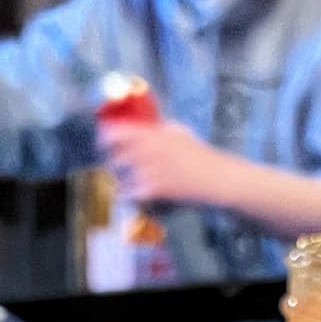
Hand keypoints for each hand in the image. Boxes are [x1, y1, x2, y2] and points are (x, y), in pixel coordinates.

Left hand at [98, 118, 224, 207]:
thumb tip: (143, 126)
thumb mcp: (180, 132)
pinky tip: (138, 195)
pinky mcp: (153, 189)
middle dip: (114, 162)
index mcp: (153, 134)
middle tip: (118, 166)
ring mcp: (149, 170)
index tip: (103, 142)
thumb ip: (159, 129)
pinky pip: (130, 193)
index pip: (116, 131)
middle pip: (115, 156)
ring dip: (121, 181)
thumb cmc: (201, 155)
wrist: (217, 178)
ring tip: (130, 182)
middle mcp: (147, 150)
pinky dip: (131, 196)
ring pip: (120, 177)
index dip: (105, 136)